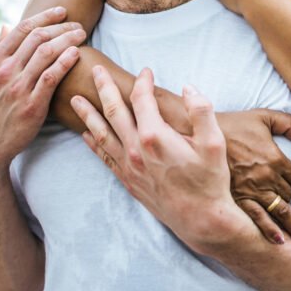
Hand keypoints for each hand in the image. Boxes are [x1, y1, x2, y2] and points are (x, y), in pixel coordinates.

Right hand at [0, 6, 85, 181]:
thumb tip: (5, 26)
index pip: (22, 29)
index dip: (44, 16)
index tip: (62, 11)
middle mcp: (4, 70)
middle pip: (38, 37)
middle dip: (61, 27)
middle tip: (78, 24)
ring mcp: (18, 87)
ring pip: (47, 53)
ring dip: (67, 40)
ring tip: (82, 35)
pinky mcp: (32, 104)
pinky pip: (51, 76)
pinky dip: (65, 61)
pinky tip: (76, 54)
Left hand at [70, 67, 245, 251]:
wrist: (201, 220)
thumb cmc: (210, 180)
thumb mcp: (214, 142)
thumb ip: (201, 110)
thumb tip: (188, 87)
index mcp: (155, 136)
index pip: (142, 99)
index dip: (143, 82)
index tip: (146, 71)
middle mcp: (136, 150)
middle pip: (114, 111)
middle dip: (104, 87)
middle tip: (95, 70)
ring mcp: (129, 166)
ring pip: (102, 133)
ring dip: (88, 114)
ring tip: (76, 99)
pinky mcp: (128, 180)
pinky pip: (105, 157)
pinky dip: (93, 143)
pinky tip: (86, 134)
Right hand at [216, 111, 290, 245]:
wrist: (201, 135)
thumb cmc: (233, 124)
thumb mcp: (263, 116)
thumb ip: (288, 122)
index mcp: (275, 159)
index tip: (287, 178)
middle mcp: (266, 178)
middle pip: (286, 194)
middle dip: (288, 196)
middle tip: (289, 203)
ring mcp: (252, 191)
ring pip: (278, 211)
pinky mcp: (237, 199)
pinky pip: (257, 218)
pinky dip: (270, 230)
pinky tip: (279, 242)